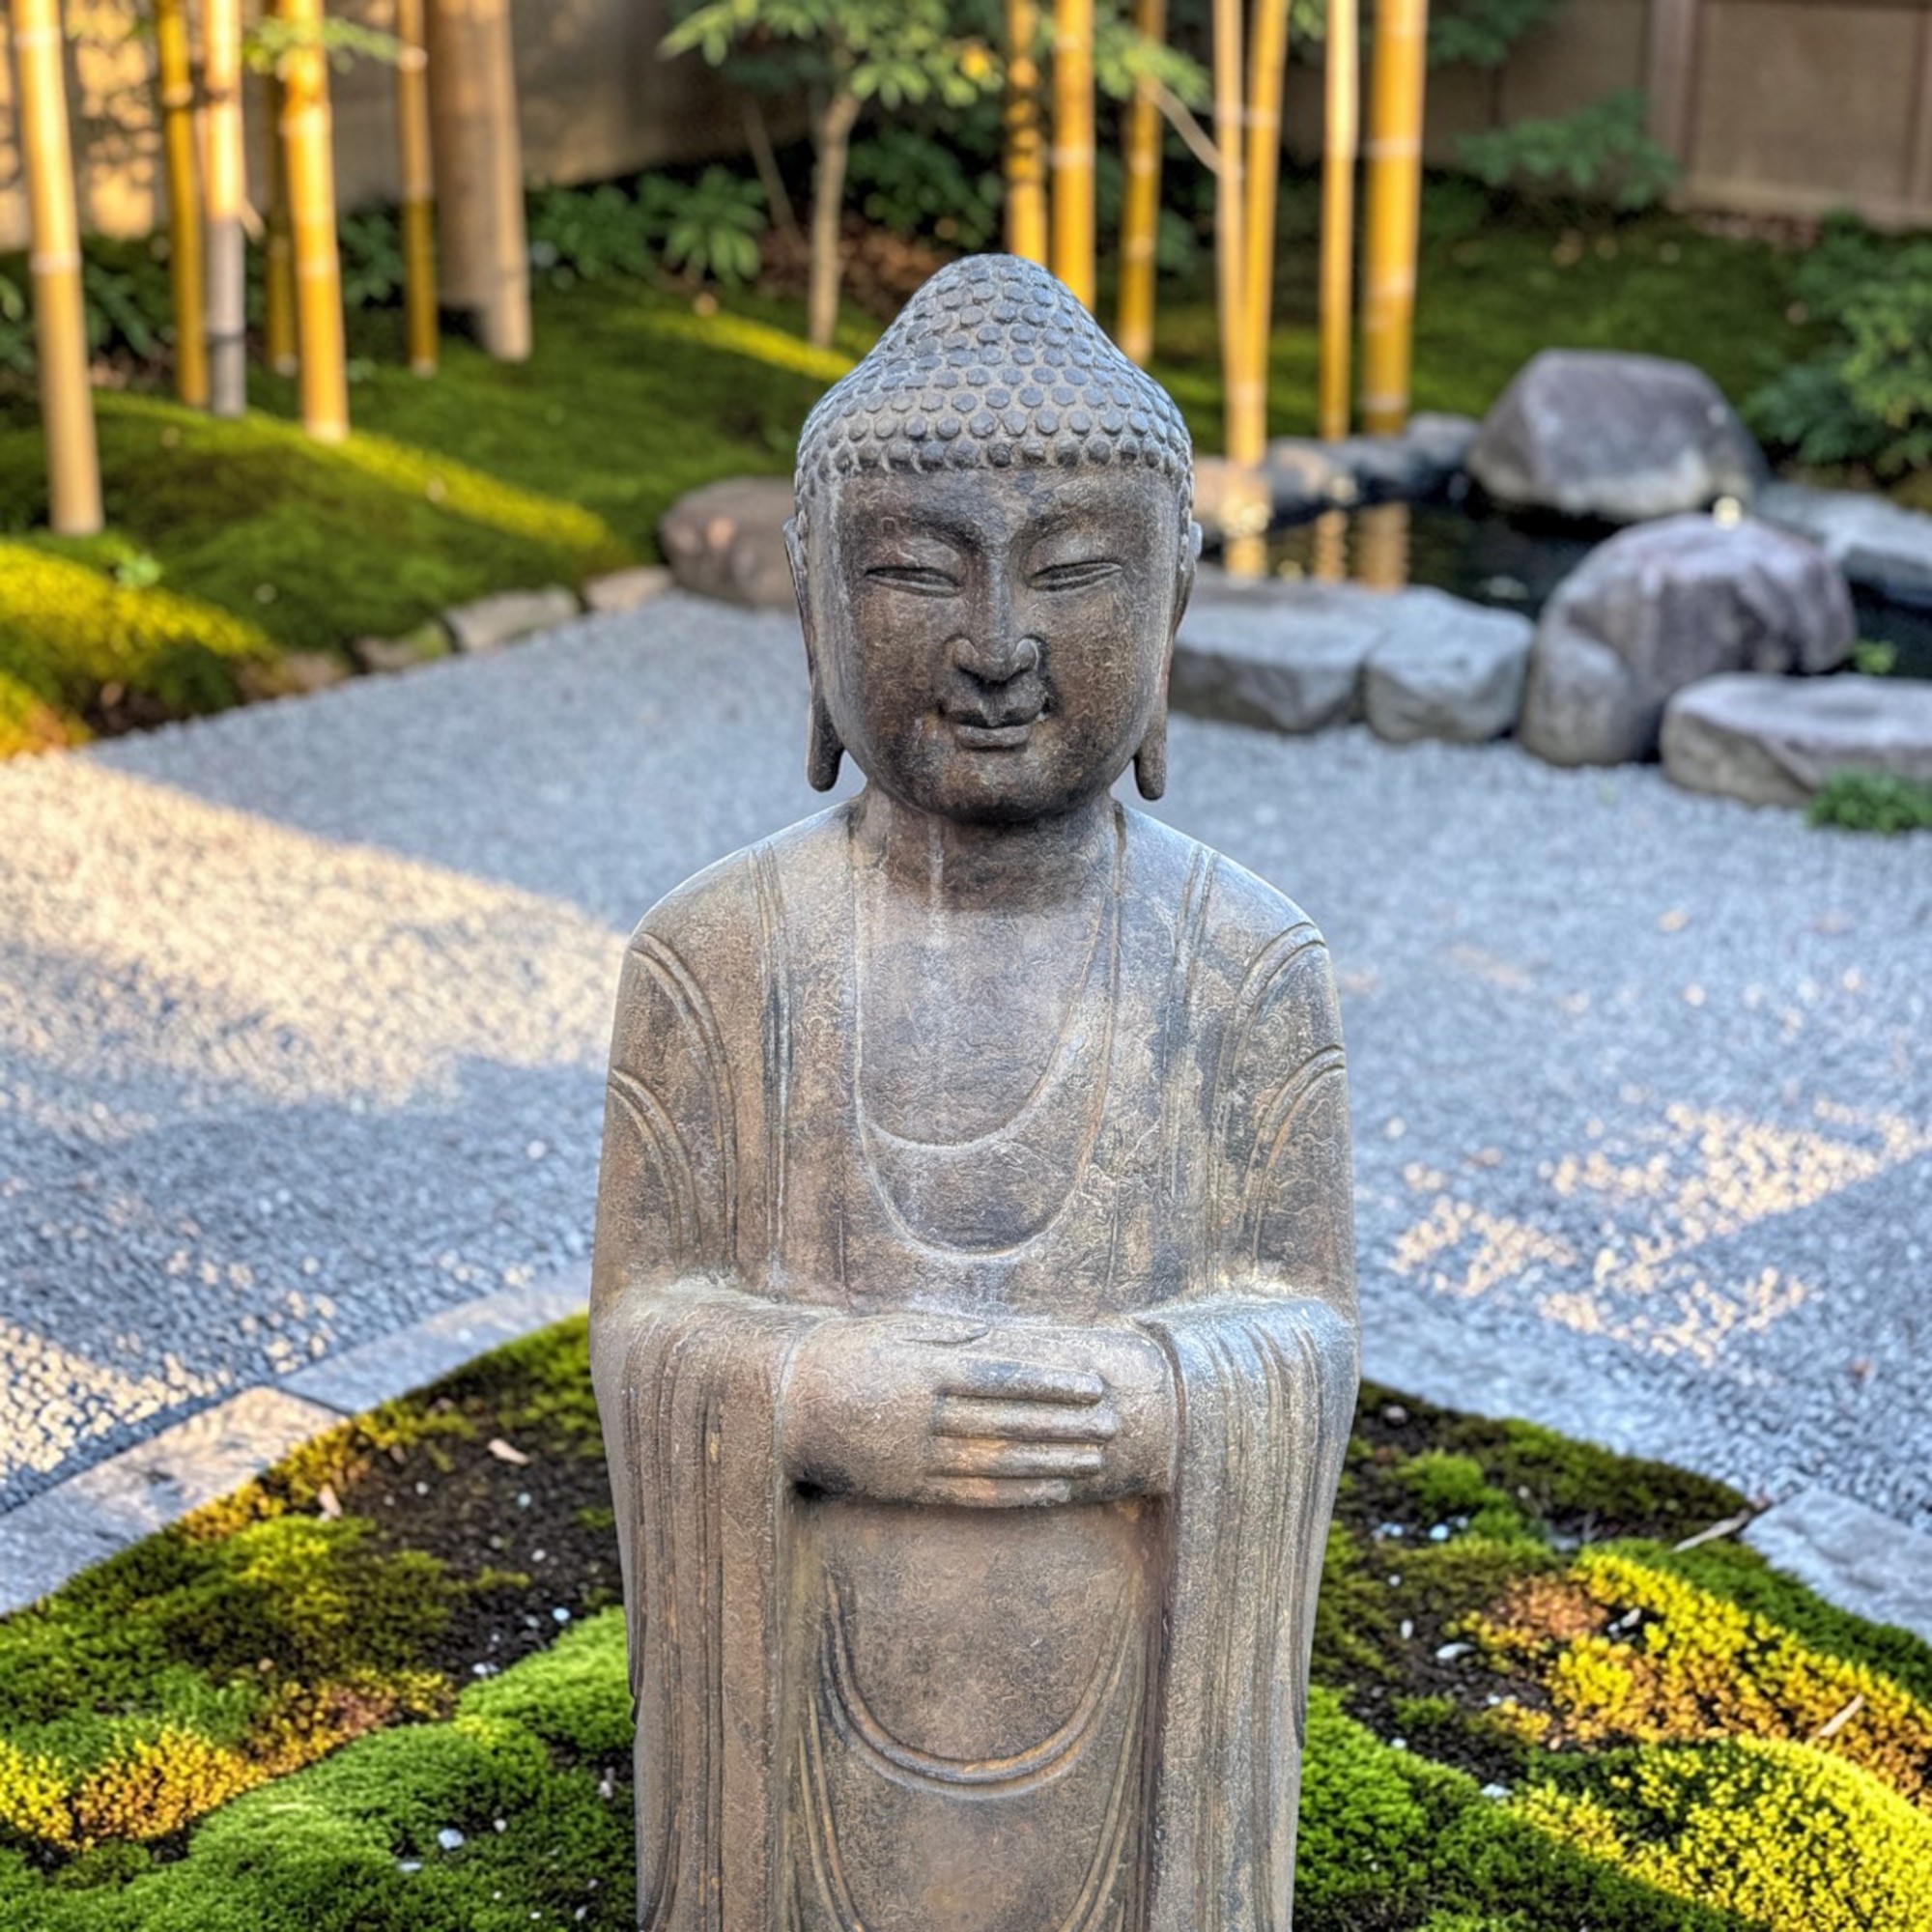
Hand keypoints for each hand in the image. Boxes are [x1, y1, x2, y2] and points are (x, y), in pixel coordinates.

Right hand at [781, 1317, 1173, 1508]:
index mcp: (925, 1371)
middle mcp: (925, 1418)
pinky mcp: (910, 1489)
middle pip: (1010, 1423)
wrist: (783, 1408)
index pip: (1002, 1378)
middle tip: (1113, 1423)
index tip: (1091, 1385)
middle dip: (1066, 1424)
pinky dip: (1019, 1494)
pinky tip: (1054, 1489)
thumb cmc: (843, 1356)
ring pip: (999, 1464)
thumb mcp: (892, 1330)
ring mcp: (917, 1458)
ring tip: (1096, 1459)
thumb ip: (946, 1335)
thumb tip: (998, 1338)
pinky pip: (974, 1495)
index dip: (1051, 1383)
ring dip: (1053, 1462)